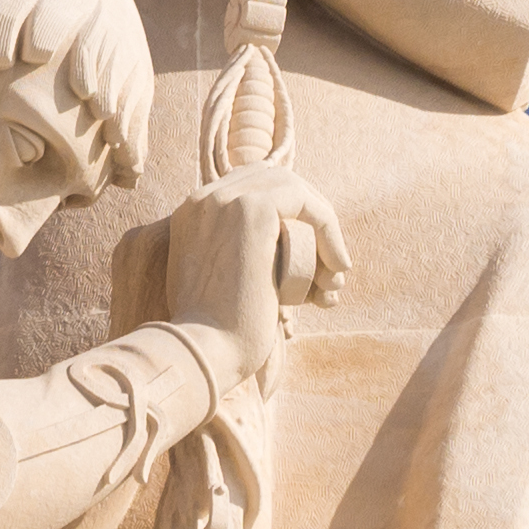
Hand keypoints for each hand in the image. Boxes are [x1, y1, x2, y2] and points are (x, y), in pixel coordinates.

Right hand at [163, 165, 354, 377]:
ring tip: (336, 268)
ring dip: (323, 223)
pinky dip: (328, 228)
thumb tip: (281, 253)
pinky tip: (338, 264)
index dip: (288, 211)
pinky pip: (304, 201)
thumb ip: (237, 257)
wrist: (205, 349)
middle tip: (330, 257)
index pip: (248, 186)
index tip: (311, 251)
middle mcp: (203, 198)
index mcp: (191, 214)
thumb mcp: (221, 283)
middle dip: (309, 213)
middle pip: (272, 179)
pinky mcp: (250, 209)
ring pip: (291, 187)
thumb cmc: (216, 333)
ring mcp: (223, 200)